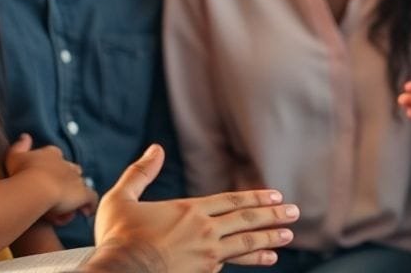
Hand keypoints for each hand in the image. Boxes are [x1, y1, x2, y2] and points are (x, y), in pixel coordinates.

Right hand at [5, 133, 98, 217]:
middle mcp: (66, 165)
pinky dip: (90, 205)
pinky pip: (91, 199)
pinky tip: (86, 212)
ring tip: (67, 207)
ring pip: (80, 185)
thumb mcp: (14, 157)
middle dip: (67, 179)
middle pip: (72, 170)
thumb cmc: (22, 172)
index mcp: (51, 154)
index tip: (46, 175)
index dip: (53, 166)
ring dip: (75, 194)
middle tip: (58, 192)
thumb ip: (20, 146)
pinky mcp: (83, 194)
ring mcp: (76, 179)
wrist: (36, 187)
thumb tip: (25, 136)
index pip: (56, 157)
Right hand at [91, 144, 298, 271]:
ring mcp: (206, 255)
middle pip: (245, 220)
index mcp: (187, 211)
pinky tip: (269, 259)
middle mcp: (203, 231)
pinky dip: (253, 259)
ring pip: (245, 242)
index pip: (230, 201)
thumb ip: (140, 173)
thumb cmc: (116, 240)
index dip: (254, 198)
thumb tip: (155, 149)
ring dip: (270, 238)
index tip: (275, 196)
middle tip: (294, 212)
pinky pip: (234, 263)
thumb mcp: (121, 199)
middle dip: (272, 215)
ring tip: (289, 235)